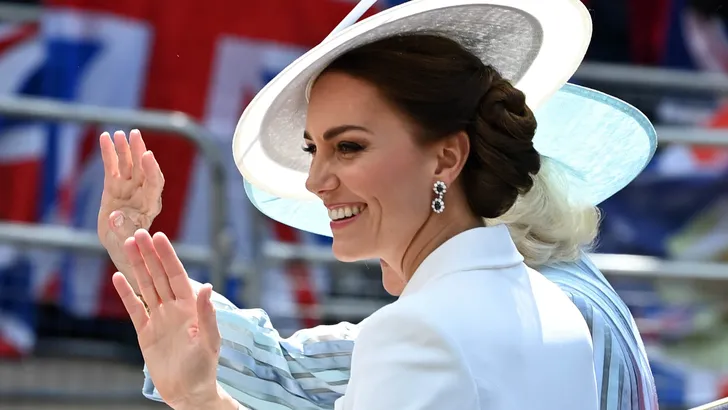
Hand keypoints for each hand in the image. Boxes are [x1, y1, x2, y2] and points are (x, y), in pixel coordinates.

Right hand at [98, 130, 163, 290]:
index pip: (153, 183)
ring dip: (124, 149)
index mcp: (149, 204)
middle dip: (138, 152)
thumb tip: (115, 216)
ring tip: (119, 134)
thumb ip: (123, 228)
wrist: (120, 246)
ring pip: (128, 164)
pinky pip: (113, 166)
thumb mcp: (126, 240)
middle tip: (135, 135)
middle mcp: (141, 192)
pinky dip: (109, 153)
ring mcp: (128, 188)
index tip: (148, 155)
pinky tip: (105, 138)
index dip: (151, 169)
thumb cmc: (128, 245)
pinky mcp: (114, 186)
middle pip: (142, 168)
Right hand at [112, 229, 222, 408]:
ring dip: (137, 267)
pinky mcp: (145, 332)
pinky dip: (126, 294)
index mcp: (190, 306)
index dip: (168, 256)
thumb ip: (206, 314)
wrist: (188, 392)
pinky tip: (118, 277)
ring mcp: (159, 318)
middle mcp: (174, 308)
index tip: (159, 237)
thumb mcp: (209, 340)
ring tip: (127, 246)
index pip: (176, 275)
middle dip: (149, 254)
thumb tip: (206, 286)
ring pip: (146, 287)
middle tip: (138, 233)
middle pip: (158, 276)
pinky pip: (134, 309)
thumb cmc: (204, 367)